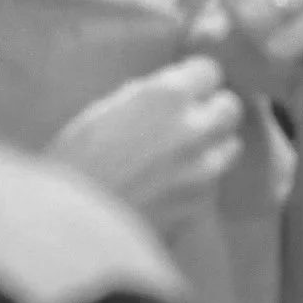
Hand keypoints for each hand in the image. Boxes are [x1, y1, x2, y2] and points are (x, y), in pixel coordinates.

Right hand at [47, 56, 241, 233]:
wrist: (72, 232)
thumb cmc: (72, 168)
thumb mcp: (99, 115)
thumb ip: (140, 98)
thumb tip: (159, 92)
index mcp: (166, 97)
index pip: (209, 70)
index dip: (195, 79)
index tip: (184, 88)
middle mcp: (195, 128)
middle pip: (230, 107)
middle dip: (212, 110)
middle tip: (188, 121)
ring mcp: (204, 169)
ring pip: (229, 146)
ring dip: (211, 147)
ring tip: (178, 157)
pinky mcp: (203, 204)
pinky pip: (213, 182)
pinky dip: (199, 181)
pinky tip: (169, 188)